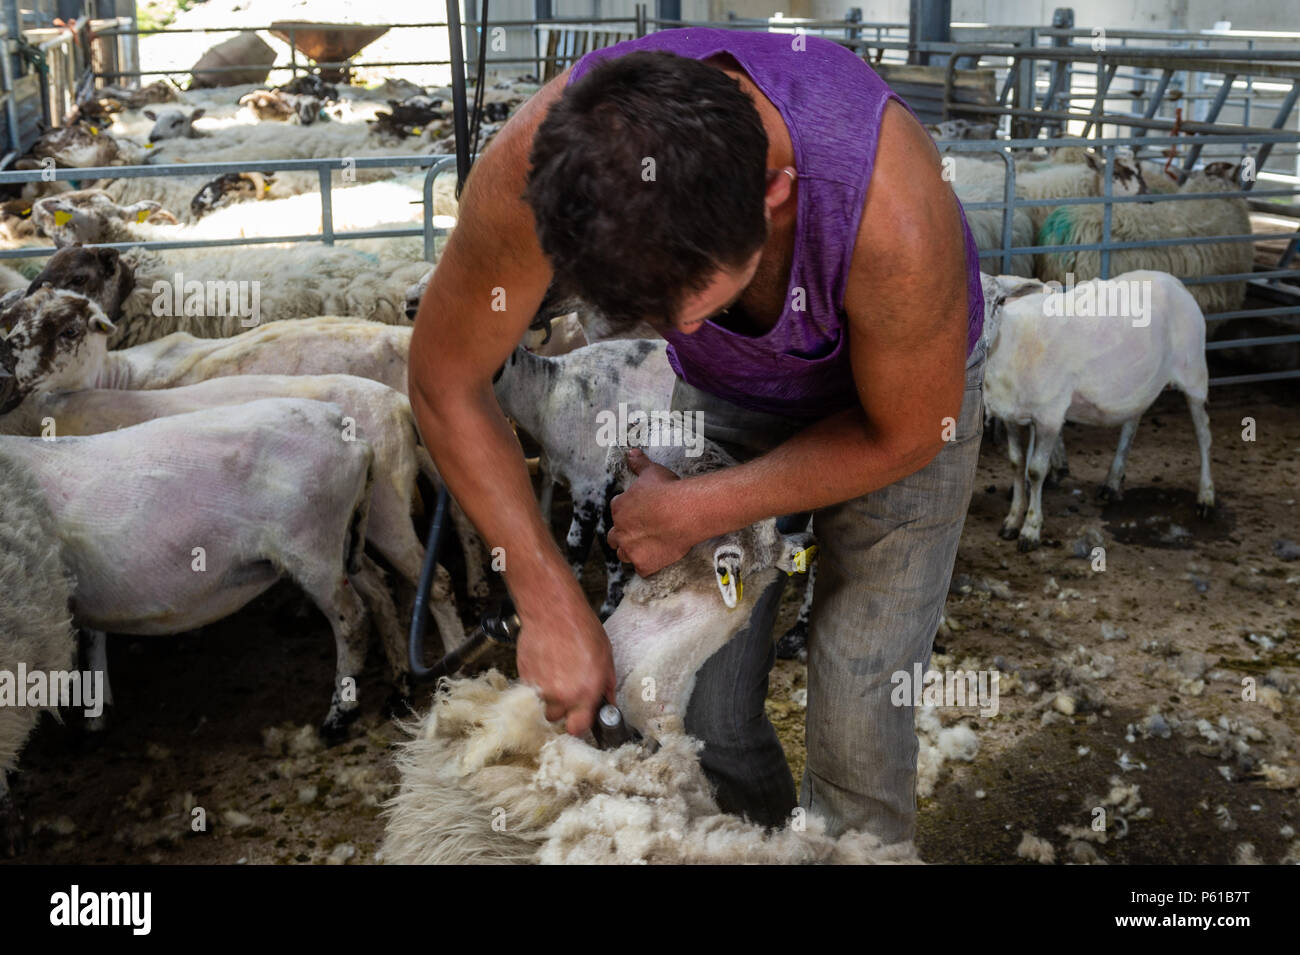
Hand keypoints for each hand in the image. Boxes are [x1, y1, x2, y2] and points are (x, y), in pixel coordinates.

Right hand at [514, 582, 615, 736]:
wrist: (553, 612)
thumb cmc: (581, 629)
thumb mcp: (605, 658)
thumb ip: (606, 686)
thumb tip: (608, 703)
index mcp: (584, 693)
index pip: (577, 729)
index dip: (578, 725)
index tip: (580, 718)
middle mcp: (561, 695)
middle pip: (556, 719)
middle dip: (562, 709)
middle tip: (568, 690)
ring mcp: (540, 688)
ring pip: (542, 705)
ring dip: (548, 697)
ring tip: (555, 674)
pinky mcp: (524, 677)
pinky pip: (531, 690)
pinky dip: (537, 682)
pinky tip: (546, 663)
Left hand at [607, 447, 696, 576]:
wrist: (686, 511)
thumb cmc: (668, 490)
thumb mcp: (651, 472)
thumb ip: (639, 463)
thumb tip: (631, 452)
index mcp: (619, 508)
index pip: (617, 512)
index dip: (628, 513)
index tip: (640, 513)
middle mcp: (620, 530)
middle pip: (614, 537)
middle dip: (624, 535)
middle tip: (641, 532)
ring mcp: (631, 549)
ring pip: (623, 555)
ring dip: (631, 551)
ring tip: (647, 546)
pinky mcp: (644, 564)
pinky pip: (642, 569)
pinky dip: (648, 565)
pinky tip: (659, 557)